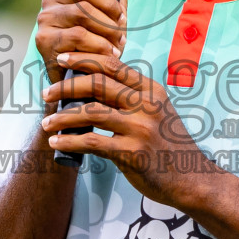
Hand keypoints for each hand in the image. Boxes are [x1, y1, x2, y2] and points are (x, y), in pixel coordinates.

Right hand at [34, 0, 142, 85]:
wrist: (82, 77)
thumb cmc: (98, 39)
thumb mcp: (113, 8)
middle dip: (109, 6)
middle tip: (122, 23)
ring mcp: (45, 18)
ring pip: (82, 14)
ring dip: (107, 31)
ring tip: (117, 44)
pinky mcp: (43, 40)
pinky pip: (77, 36)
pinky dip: (98, 46)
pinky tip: (106, 55)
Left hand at [40, 51, 212, 209]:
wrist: (191, 179)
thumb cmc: (168, 145)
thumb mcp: (157, 112)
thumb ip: (130, 98)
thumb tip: (90, 87)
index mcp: (152, 90)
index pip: (113, 66)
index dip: (84, 59)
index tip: (62, 59)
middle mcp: (147, 105)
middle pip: (98, 85)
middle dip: (66, 87)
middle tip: (47, 93)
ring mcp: (141, 129)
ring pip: (90, 113)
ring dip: (62, 117)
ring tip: (47, 122)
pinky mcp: (133, 153)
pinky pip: (92, 142)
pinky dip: (69, 141)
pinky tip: (57, 142)